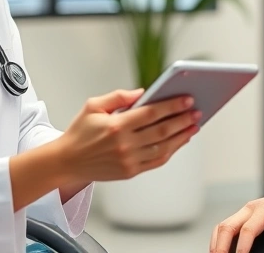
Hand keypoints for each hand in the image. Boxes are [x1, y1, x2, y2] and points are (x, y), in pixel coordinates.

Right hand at [52, 89, 200, 183]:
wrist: (66, 162)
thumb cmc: (80, 131)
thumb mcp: (93, 106)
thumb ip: (118, 97)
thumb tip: (143, 92)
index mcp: (116, 125)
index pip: (151, 113)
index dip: (172, 106)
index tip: (187, 99)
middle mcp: (124, 144)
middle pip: (162, 130)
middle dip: (182, 120)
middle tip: (197, 112)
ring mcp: (128, 160)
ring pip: (163, 148)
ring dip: (182, 136)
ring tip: (194, 126)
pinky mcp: (130, 172)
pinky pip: (156, 161)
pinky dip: (171, 151)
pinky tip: (179, 141)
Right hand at [210, 189, 263, 252]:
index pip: (248, 230)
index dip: (242, 248)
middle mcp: (250, 208)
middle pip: (227, 226)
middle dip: (221, 246)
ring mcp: (244, 211)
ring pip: (222, 225)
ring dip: (217, 243)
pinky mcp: (242, 216)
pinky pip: (226, 226)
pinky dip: (220, 239)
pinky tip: (220, 250)